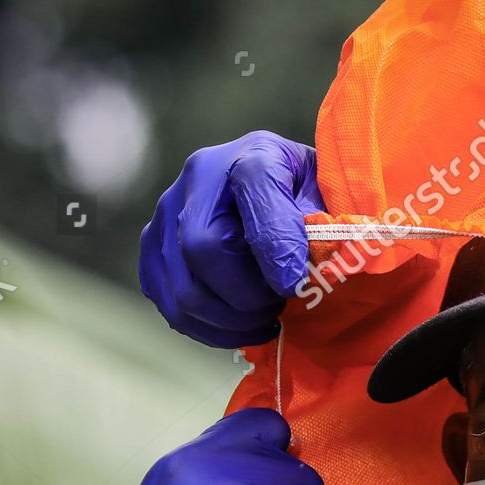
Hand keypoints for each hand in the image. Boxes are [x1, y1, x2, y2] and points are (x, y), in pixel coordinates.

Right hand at [139, 131, 323, 346]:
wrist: (282, 187)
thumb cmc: (313, 198)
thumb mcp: (330, 199)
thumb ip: (320, 227)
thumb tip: (291, 276)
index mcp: (253, 155)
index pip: (253, 196)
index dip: (274, 248)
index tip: (294, 286)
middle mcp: (198, 177)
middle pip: (202, 249)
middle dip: (247, 295)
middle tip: (281, 304)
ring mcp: (167, 212)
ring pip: (182, 288)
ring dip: (231, 320)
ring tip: (266, 316)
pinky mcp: (154, 247)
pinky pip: (168, 304)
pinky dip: (209, 329)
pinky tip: (242, 326)